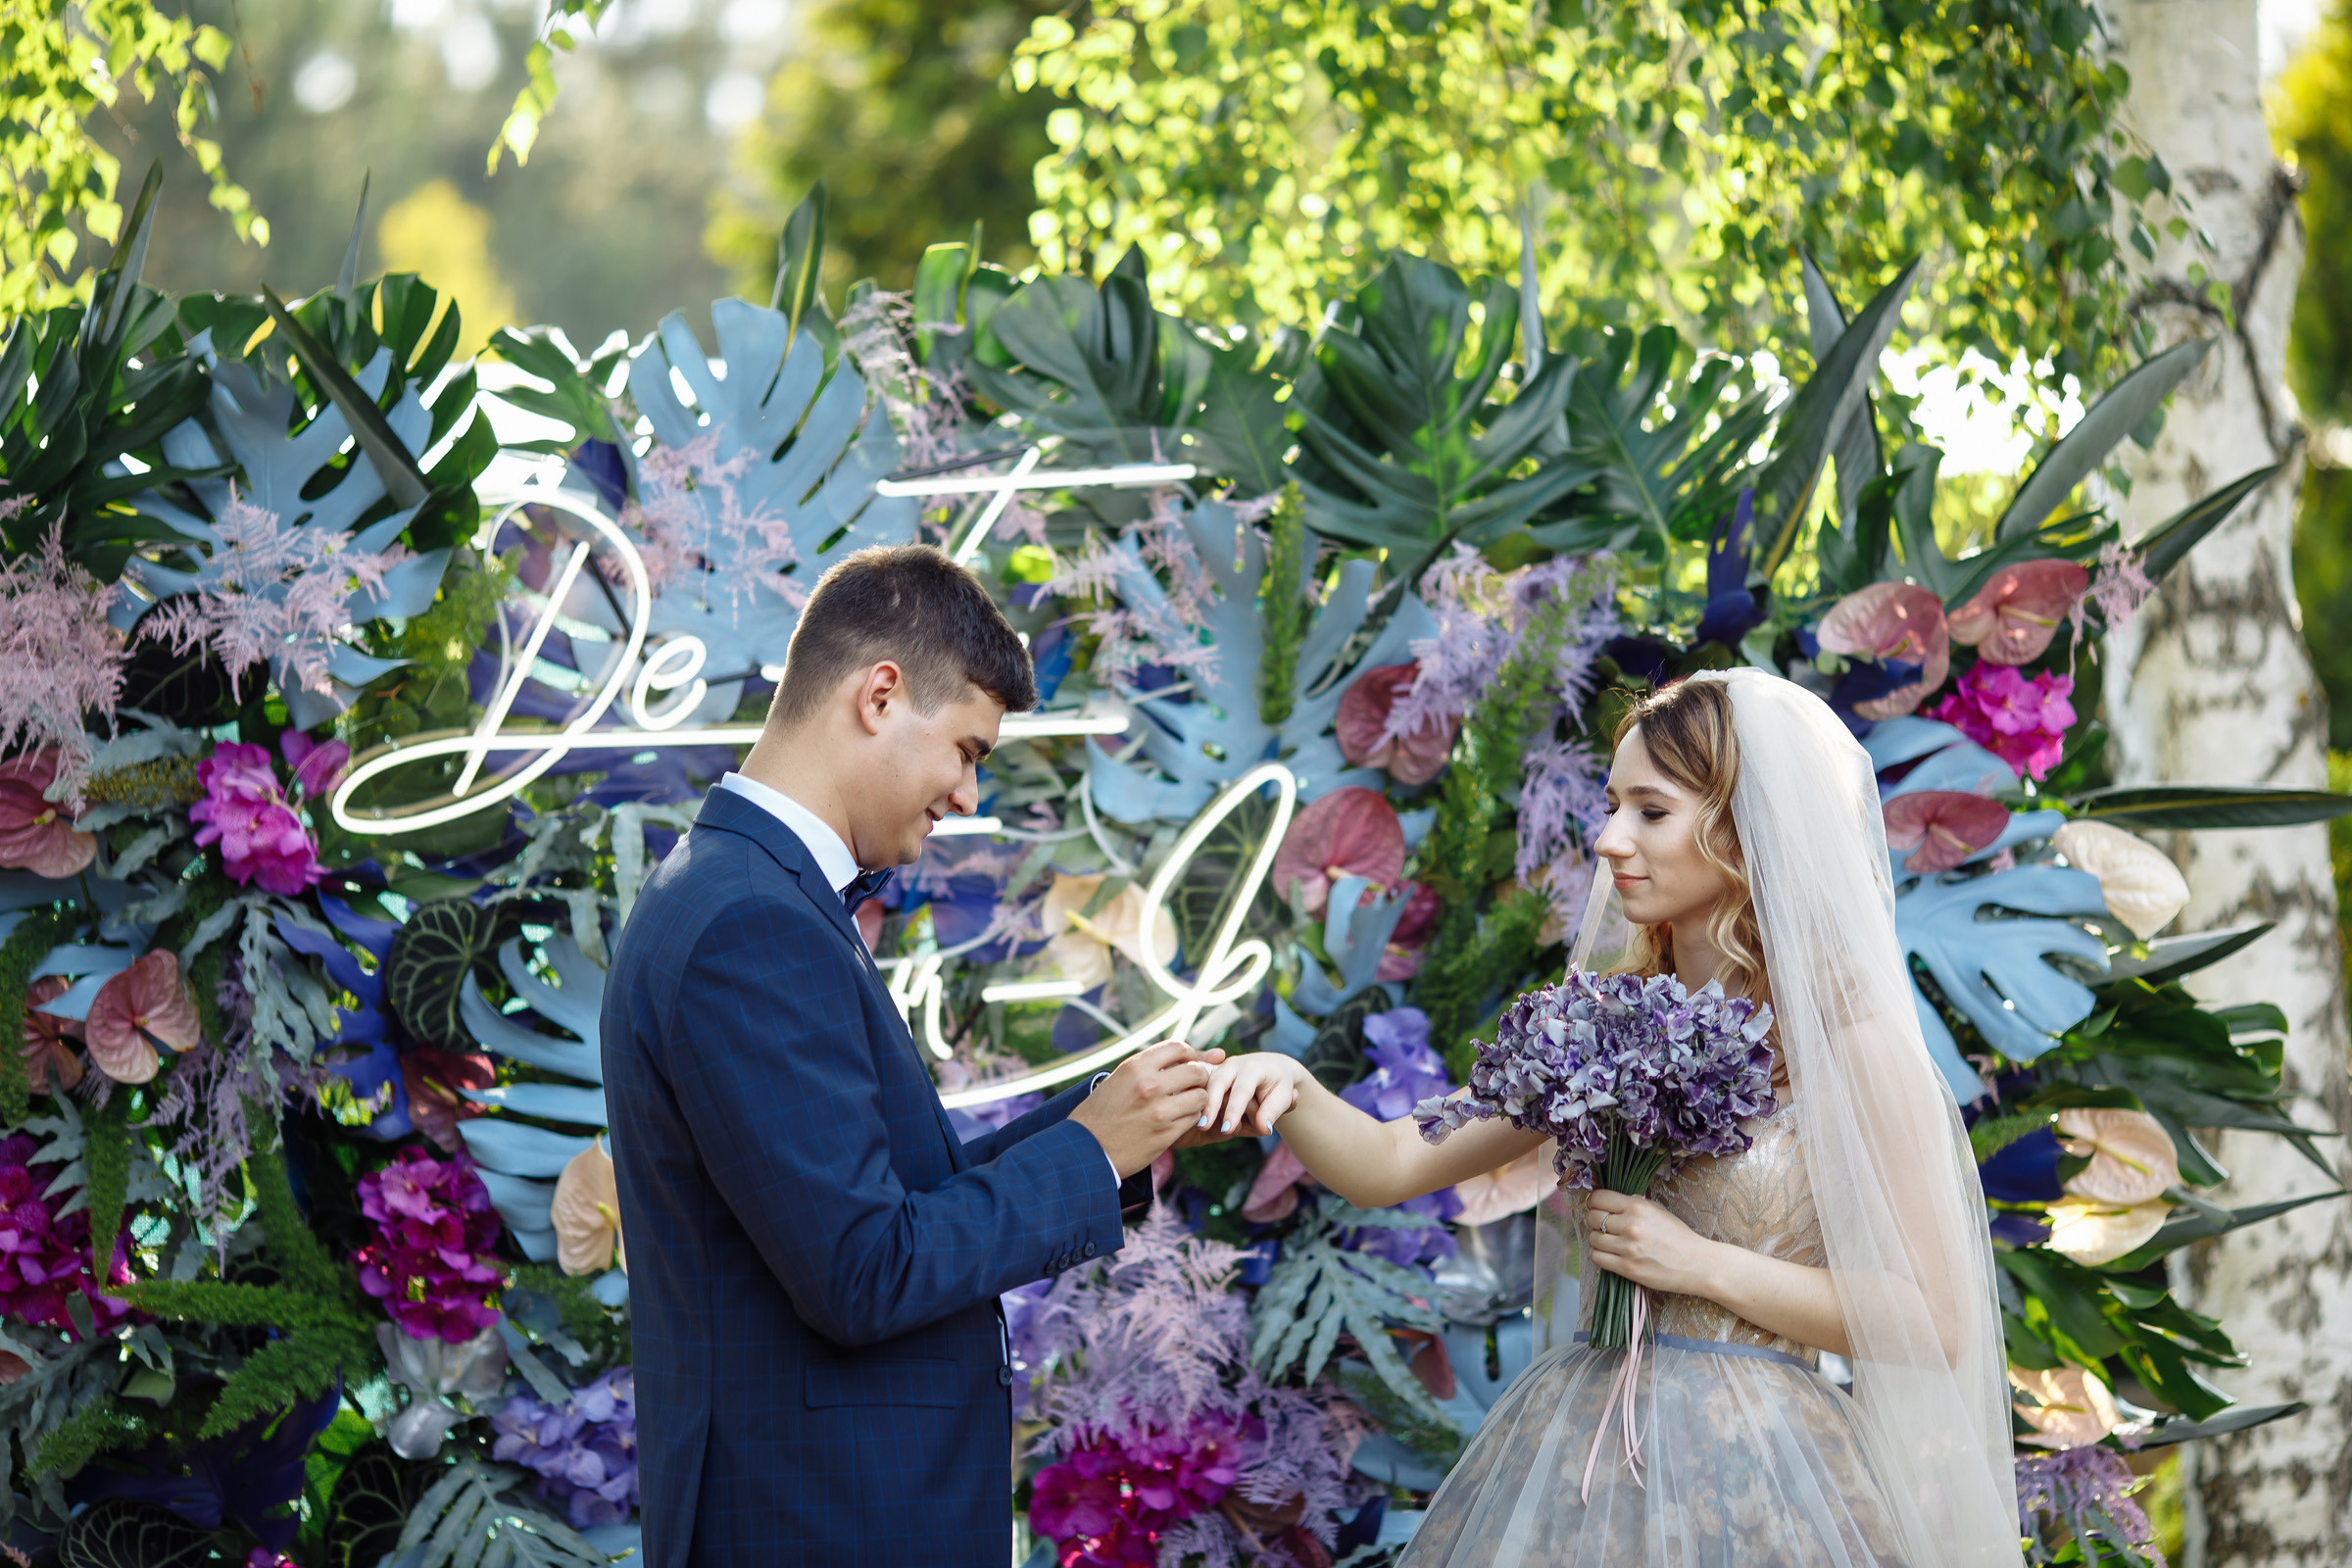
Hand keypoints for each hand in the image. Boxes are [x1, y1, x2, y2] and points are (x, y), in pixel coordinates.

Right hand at [1069, 1041, 1224, 1176]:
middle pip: (1196, 1070)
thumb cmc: (1101, 1113)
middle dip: (1200, 1076)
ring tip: (1186, 1104)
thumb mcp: (1119, 1080)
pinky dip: (1190, 1118)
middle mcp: (1149, 1085)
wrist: (1086, 1149)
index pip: (1178, 1047)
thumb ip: (1148, 1068)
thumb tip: (1183, 1056)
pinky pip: (1193, 1119)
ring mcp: (1159, 1110)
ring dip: (1197, 1099)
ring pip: (1200, 1096)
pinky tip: (1178, 1120)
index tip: (1189, 1062)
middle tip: (1193, 1085)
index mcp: (1135, 1067)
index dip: (1189, 1053)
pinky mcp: (1166, 1134)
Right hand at [1195, 1052, 1308, 1139]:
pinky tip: (1192, 1115)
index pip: (1242, 1091)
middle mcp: (1234, 1064)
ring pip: (1206, 1084)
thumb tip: (1264, 1128)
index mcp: (1253, 1068)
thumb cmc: (1279, 1086)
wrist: (1272, 1066)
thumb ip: (1273, 1112)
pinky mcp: (1211, 1073)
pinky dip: (1197, 1097)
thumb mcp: (1283, 1097)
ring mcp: (1220, 1067)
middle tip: (1203, 1127)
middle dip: (1211, 1105)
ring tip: (1198, 1126)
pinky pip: (1201, 1084)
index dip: (1234, 1111)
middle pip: (1217, 1083)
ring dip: (1202, 1104)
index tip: (1227, 1130)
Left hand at [1583, 1190, 1718, 1296]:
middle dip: (1594, 1220)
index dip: (1595, 1202)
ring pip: (1592, 1238)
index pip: (1598, 1198)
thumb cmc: (1678, 1235)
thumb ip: (1633, 1203)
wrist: (1696, 1264)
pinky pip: (1597, 1257)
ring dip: (1597, 1239)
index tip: (1598, 1207)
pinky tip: (1610, 1253)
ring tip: (1609, 1240)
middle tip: (1603, 1225)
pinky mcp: (1627, 1268)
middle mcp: (1630, 1225)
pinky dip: (1599, 1254)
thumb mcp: (1657, 1210)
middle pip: (1592, 1218)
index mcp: (1637, 1207)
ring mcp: (1628, 1248)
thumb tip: (1609, 1201)